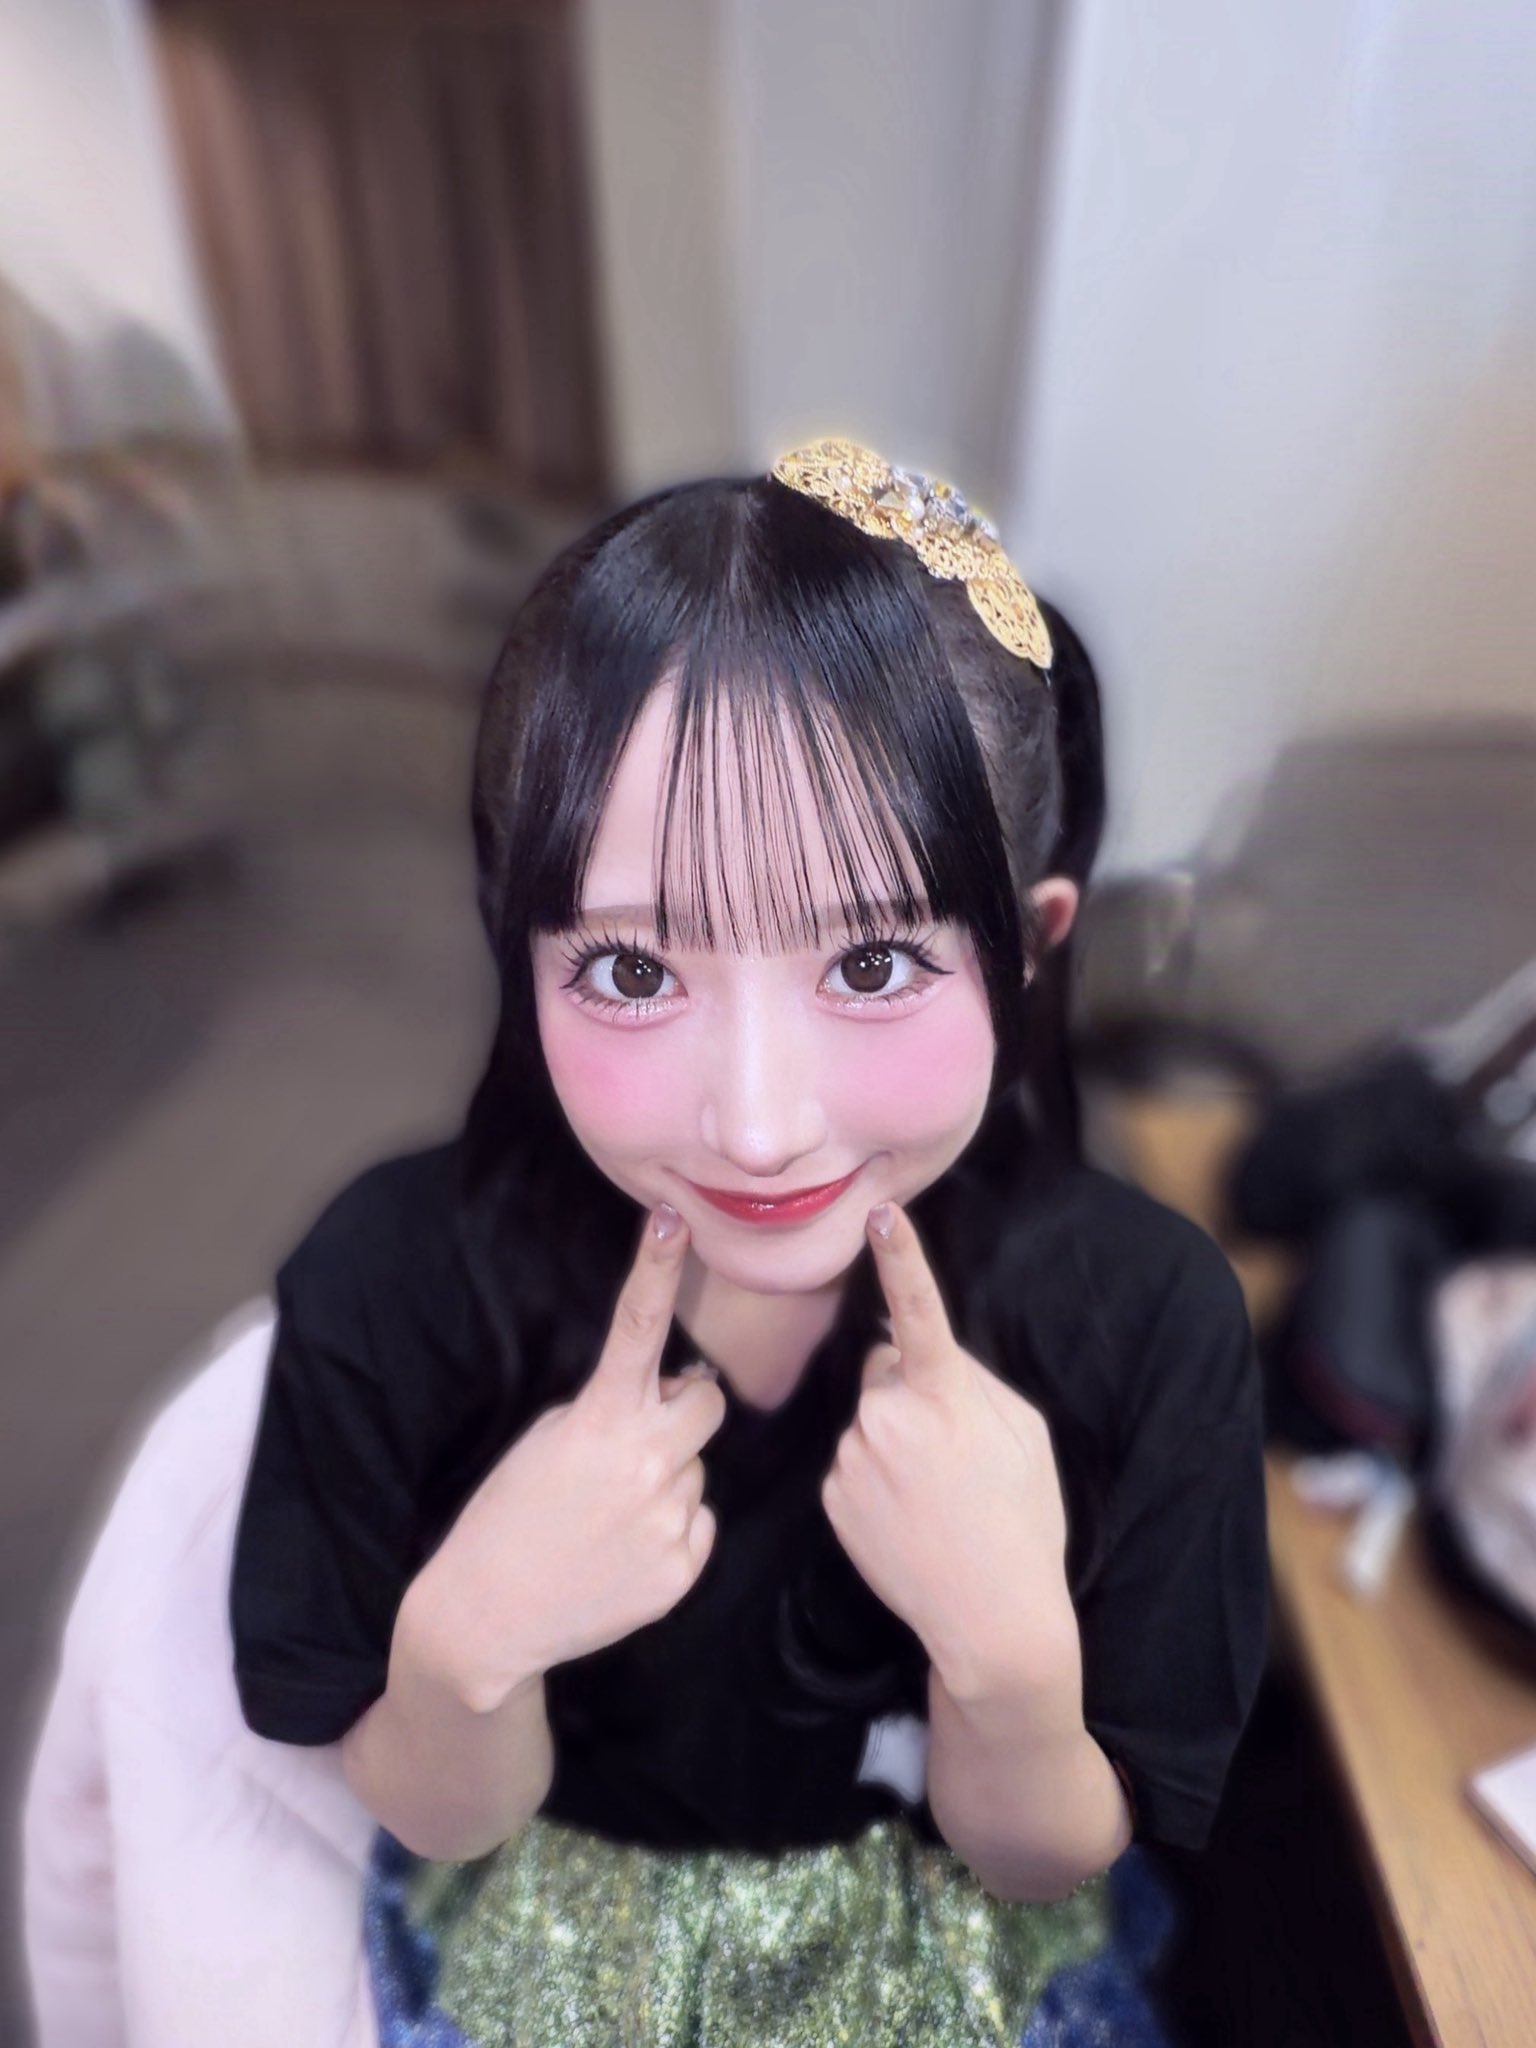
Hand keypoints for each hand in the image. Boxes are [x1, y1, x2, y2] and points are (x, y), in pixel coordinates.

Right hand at [419, 1205, 725, 1709]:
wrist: (489, 1619)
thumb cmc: (509, 1517)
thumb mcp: (547, 1440)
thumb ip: (611, 1410)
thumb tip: (669, 1397)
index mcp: (600, 1418)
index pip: (637, 1325)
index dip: (657, 1267)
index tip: (672, 1219)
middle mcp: (645, 1460)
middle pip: (708, 1401)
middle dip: (684, 1408)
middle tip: (640, 1436)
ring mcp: (669, 1516)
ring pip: (697, 1469)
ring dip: (667, 1477)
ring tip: (610, 1514)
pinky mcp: (684, 1567)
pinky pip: (699, 1524)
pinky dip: (670, 1531)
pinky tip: (623, 1550)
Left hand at [819, 1202, 1079, 1701]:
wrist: (991, 1619)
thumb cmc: (1022, 1521)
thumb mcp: (1025, 1436)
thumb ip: (973, 1382)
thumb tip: (929, 1359)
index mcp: (945, 1394)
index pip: (918, 1310)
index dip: (902, 1258)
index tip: (881, 1214)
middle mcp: (887, 1416)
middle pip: (887, 1370)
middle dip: (911, 1391)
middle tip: (955, 1452)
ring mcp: (852, 1456)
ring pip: (869, 1417)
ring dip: (893, 1439)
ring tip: (935, 1495)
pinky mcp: (831, 1494)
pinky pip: (850, 1461)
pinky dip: (873, 1478)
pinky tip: (907, 1516)